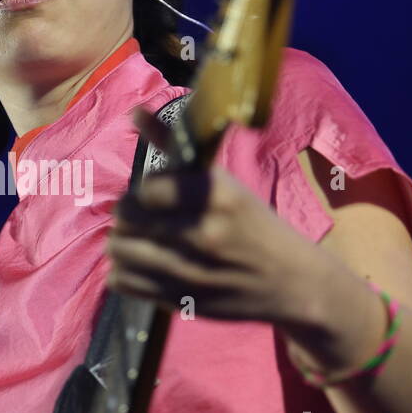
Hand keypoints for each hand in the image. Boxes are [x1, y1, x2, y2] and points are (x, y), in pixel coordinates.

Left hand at [104, 104, 314, 324]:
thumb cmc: (255, 227)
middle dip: (128, 217)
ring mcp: (189, 270)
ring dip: (123, 244)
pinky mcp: (180, 300)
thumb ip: (175, 147)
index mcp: (215, 195)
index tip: (155, 198)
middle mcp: (201, 231)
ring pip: (119, 250)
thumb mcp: (225, 183)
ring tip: (139, 243)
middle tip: (142, 220)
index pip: (146, 188)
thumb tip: (134, 112)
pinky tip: (143, 267)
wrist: (292, 284)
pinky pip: (123, 282)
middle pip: (126, 218)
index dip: (145, 192)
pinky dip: (124, 273)